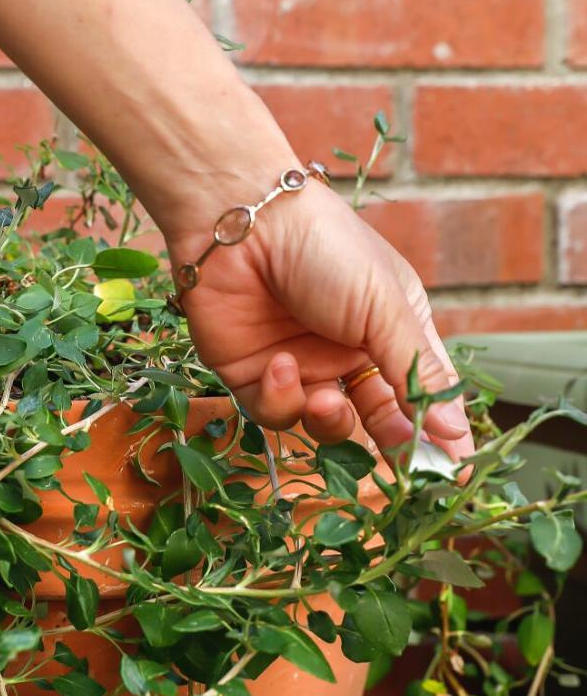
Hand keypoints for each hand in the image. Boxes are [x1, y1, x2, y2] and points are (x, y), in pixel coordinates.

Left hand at [164, 177, 473, 460]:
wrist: (240, 222)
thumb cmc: (325, 248)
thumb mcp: (385, 307)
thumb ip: (417, 373)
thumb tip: (455, 431)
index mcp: (392, 329)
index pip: (422, 393)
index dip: (437, 433)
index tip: (454, 473)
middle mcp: (349, 354)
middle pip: (377, 420)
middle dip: (389, 444)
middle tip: (403, 469)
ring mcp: (302, 367)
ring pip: (326, 427)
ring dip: (329, 420)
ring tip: (325, 398)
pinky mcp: (255, 377)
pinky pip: (276, 414)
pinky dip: (281, 398)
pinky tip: (278, 365)